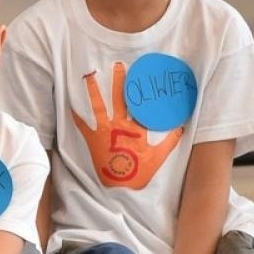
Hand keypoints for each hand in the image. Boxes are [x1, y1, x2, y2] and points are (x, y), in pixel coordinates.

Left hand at [73, 62, 184, 190]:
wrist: (121, 187)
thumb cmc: (139, 172)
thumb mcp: (158, 157)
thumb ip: (170, 141)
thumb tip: (181, 128)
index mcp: (136, 129)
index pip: (140, 106)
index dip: (142, 91)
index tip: (143, 76)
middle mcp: (119, 126)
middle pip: (120, 99)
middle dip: (119, 82)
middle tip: (118, 65)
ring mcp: (104, 132)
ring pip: (98, 107)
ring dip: (94, 91)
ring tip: (90, 76)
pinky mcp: (93, 140)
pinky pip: (83, 126)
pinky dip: (76, 117)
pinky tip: (71, 106)